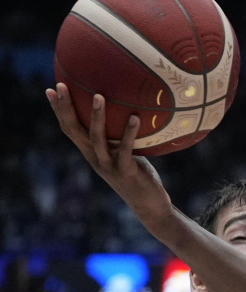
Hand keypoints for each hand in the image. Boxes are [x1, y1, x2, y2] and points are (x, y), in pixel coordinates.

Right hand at [45, 83, 172, 229]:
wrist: (148, 205)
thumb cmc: (138, 175)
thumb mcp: (124, 154)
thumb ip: (118, 138)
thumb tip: (127, 111)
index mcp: (91, 153)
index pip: (69, 129)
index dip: (59, 110)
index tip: (51, 89)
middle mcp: (95, 158)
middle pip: (74, 130)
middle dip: (66, 107)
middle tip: (62, 85)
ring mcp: (109, 166)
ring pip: (97, 139)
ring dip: (96, 117)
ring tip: (98, 95)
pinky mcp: (126, 171)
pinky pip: (126, 150)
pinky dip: (130, 133)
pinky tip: (136, 117)